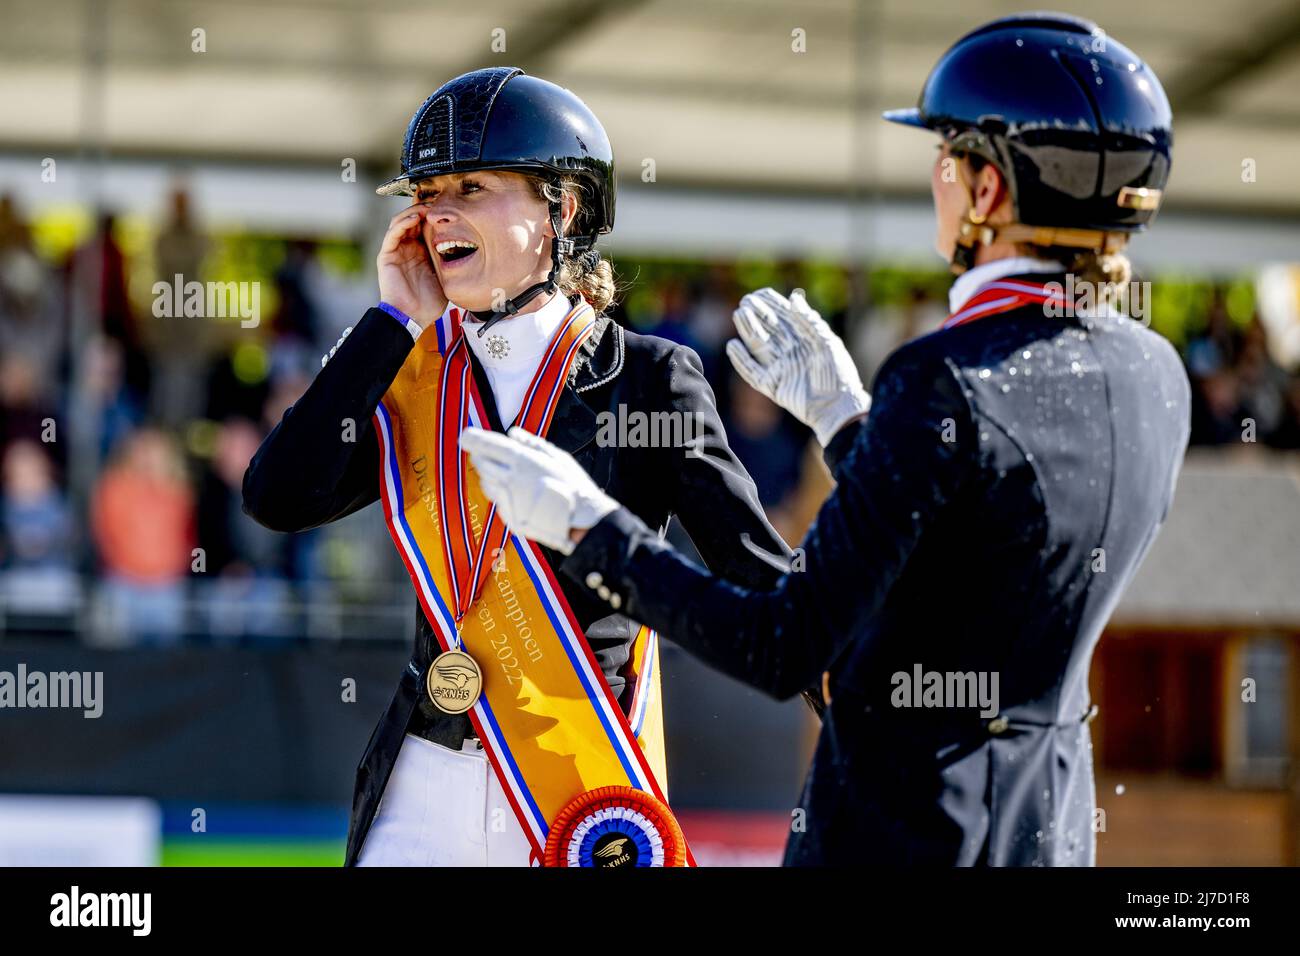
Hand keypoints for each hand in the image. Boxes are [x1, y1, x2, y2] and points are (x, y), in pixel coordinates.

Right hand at [377, 203, 446, 328]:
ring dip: (414, 211)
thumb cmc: (429, 302)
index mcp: (421, 252)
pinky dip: (402, 223)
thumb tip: (469, 250)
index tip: (448, 206)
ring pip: (401, 222)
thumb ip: (450, 261)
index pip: (425, 226)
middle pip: (413, 220)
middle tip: (438, 200)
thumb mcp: (445, 277)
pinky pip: (393, 234)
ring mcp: (396, 251)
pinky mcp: (386, 255)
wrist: (412, 317)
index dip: (434, 215)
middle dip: (425, 208)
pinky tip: (415, 218)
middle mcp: (407, 248)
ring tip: (427, 207)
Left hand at [460, 426, 617, 555]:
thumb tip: (513, 434)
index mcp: (523, 461)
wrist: (582, 521)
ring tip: (502, 472)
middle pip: (482, 463)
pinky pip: (496, 499)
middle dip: (480, 456)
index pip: (488, 446)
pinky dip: (499, 492)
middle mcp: (511, 479)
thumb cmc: (574, 487)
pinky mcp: (509, 516)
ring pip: (486, 482)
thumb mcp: (558, 457)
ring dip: (488, 474)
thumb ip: (532, 443)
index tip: (465, 435)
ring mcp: (509, 499)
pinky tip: (513, 491)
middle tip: (483, 452)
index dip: (474, 439)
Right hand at [726, 288, 870, 445]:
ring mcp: (780, 369)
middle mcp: (790, 352)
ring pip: (758, 347)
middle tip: (744, 302)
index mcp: (804, 339)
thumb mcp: (826, 342)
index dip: (771, 305)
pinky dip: (741, 360)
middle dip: (756, 315)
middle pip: (768, 330)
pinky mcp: (773, 386)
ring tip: (738, 314)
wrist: (837, 407)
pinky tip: (732, 346)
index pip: (783, 318)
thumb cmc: (838, 373)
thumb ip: (809, 321)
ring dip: (747, 331)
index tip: (758, 294)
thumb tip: (793, 297)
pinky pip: (752, 372)